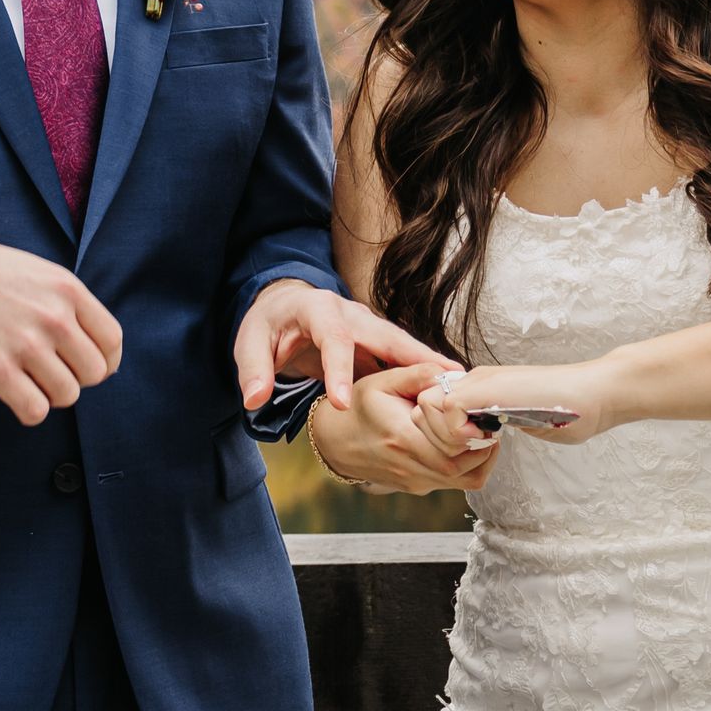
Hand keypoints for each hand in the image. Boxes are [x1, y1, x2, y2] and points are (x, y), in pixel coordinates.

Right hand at [0, 223, 123, 426]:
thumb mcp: (38, 273)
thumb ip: (69, 305)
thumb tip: (95, 349)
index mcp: (68, 291)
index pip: (112, 341)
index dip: (105, 361)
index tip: (87, 366)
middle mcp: (54, 318)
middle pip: (94, 373)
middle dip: (76, 377)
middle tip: (50, 371)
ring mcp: (27, 345)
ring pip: (68, 395)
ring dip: (51, 394)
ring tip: (28, 379)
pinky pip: (36, 410)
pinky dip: (30, 410)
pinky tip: (16, 395)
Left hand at [231, 279, 444, 413]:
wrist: (284, 307)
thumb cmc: (269, 324)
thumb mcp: (249, 341)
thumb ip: (253, 369)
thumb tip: (255, 399)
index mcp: (318, 309)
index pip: (333, 339)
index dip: (339, 371)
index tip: (344, 403)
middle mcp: (351, 313)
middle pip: (387, 336)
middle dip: (416, 356)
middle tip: (445, 380)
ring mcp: (369, 327)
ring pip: (403, 347)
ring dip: (431, 365)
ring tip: (460, 388)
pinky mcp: (377, 344)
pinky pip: (402, 360)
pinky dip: (424, 374)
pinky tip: (446, 394)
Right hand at [309, 363, 495, 495]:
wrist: (336, 440)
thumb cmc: (360, 408)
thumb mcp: (384, 381)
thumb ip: (419, 373)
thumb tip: (453, 373)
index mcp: (401, 436)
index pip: (452, 446)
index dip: (475, 433)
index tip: (481, 414)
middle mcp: (408, 465)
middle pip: (463, 468)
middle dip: (484, 446)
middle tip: (489, 423)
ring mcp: (413, 481)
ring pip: (463, 481)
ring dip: (480, 459)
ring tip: (482, 434)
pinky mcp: (417, 487)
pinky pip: (453, 484)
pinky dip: (468, 467)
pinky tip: (467, 445)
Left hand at [412, 361, 621, 452]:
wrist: (597, 393)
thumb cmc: (570, 411)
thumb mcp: (522, 417)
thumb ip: (498, 420)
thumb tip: (486, 437)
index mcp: (480, 388)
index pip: (433, 408)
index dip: (442, 435)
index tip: (473, 449)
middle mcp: (473, 380)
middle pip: (421, 407)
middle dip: (437, 439)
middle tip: (473, 449)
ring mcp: (479, 381)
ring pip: (426, 408)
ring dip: (448, 437)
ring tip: (483, 443)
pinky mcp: (487, 388)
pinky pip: (447, 411)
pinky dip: (461, 434)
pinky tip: (491, 438)